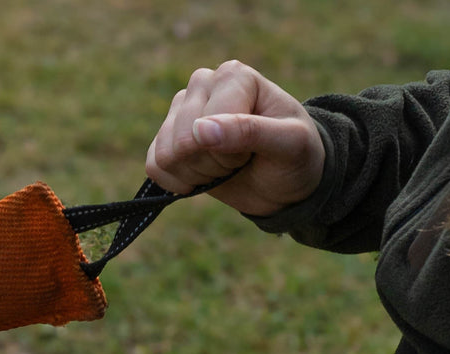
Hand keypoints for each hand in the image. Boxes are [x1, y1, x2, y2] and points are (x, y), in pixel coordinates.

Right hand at [146, 60, 324, 216]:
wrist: (286, 181)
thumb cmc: (296, 156)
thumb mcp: (290, 144)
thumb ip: (250, 132)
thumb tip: (200, 131)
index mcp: (233, 76)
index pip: (205, 124)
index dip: (229, 151)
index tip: (256, 149)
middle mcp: (202, 84)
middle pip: (181, 141)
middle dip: (212, 164)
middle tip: (241, 160)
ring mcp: (181, 109)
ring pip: (165, 155)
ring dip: (196, 174)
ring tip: (224, 167)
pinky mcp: (167, 137)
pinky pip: (153, 166)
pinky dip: (177, 182)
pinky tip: (202, 176)